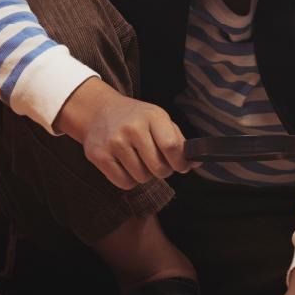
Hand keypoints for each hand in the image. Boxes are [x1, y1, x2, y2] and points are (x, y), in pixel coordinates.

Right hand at [55, 77, 198, 188]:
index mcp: (152, 116)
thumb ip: (178, 140)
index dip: (180, 162)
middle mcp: (133, 128)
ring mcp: (115, 142)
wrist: (99, 111)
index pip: (172, 147)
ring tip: (138, 160)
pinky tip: (126, 165)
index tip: (180, 166)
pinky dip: (129, 180)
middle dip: (163, 171)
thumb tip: (195, 162)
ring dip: (144, 175)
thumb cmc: (135, 118)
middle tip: (158, 163)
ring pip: (142, 177)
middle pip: (158, 167)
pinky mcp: (100, 156)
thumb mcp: (158, 119)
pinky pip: (124, 183)